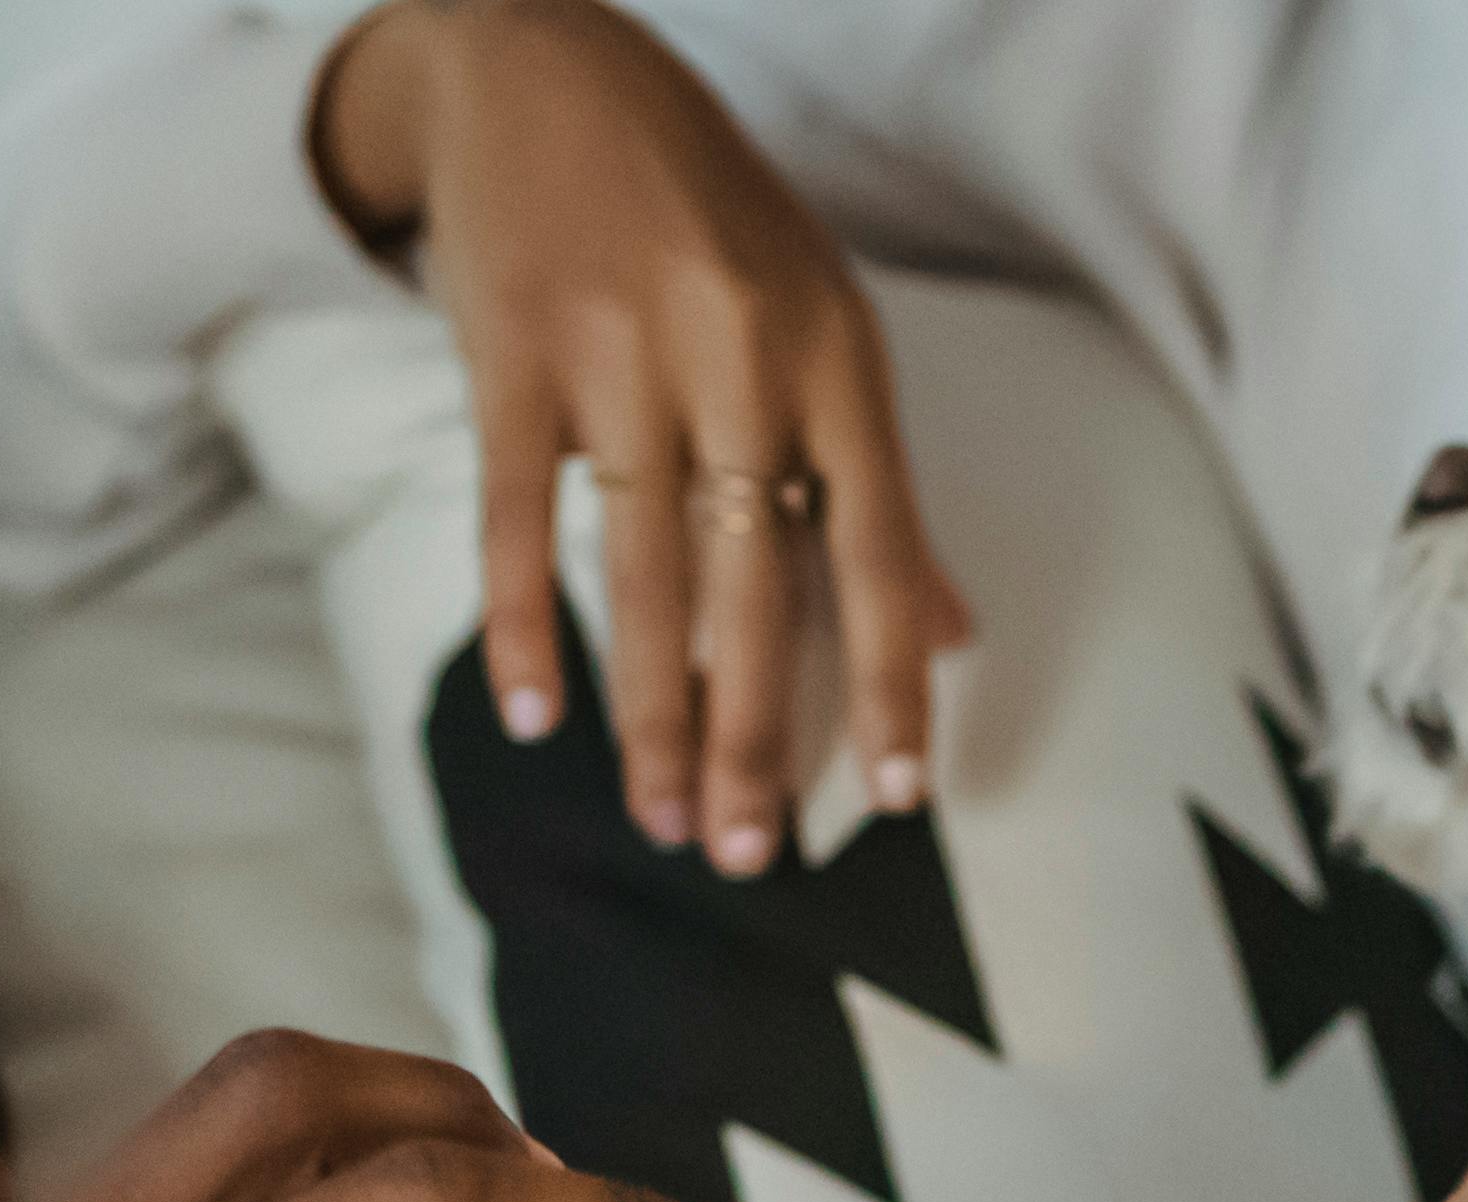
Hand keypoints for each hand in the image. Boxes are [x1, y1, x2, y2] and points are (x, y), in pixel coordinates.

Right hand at [308, 0, 970, 876]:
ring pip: (643, 573)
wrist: (539, 57)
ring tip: (662, 816)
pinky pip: (515, 517)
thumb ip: (872, 479)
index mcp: (835, 352)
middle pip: (758, 587)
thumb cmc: (698, 205)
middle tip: (751, 856)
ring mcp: (621, 354)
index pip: (881, 548)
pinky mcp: (512, 351)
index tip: (902, 797)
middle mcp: (740, 355)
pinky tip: (537, 715)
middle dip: (758, 736)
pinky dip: (522, 623)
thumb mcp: (816, 312)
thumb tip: (955, 629)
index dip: (894, 679)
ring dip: (652, 713)